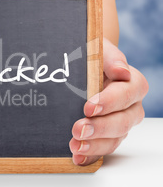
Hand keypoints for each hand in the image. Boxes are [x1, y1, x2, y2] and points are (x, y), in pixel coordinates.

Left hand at [70, 38, 148, 164]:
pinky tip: (77, 157)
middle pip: (123, 121)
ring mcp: (118, 123)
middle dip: (100, 127)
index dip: (110, 101)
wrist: (79, 68)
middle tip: (78, 129)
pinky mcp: (105, 136)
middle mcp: (129, 106)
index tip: (88, 106)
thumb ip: (110, 57)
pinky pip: (102, 149)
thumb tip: (122, 70)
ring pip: (115, 139)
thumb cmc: (90, 57)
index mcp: (131, 83)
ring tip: (74, 145)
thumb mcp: (98, 49)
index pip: (128, 93)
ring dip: (94, 145)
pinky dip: (90, 156)